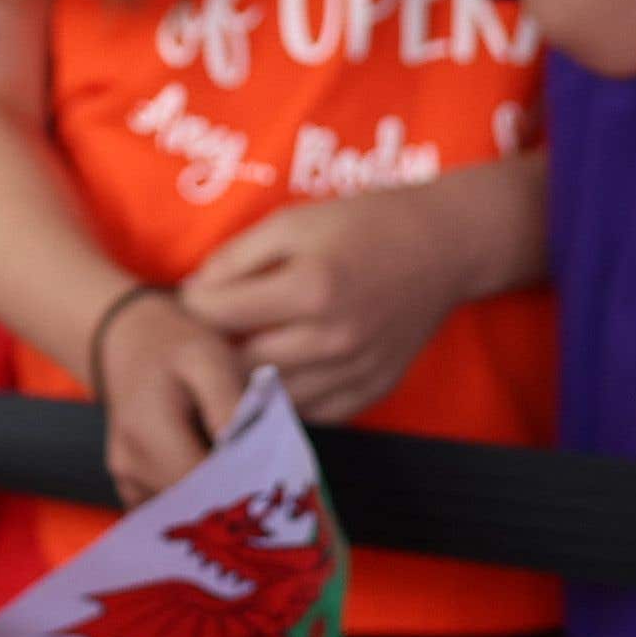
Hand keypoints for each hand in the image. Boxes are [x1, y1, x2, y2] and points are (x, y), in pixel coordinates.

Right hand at [95, 286, 253, 501]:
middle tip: (263, 475)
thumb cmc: (176, 350)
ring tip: (236, 464)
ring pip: (183, 510)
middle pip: (193, 504)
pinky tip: (210, 469)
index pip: (202, 484)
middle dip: (230, 494)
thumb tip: (244, 453)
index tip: (271, 477)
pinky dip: (195, 498)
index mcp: (149, 432)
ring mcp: (125, 480)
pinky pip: (170, 508)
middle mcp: (130, 464)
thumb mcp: (209, 359)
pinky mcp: (129, 488)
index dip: (239, 486)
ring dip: (213, 496)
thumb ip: (227, 404)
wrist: (128, 345)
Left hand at [176, 180, 497, 428]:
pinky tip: (283, 372)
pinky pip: (312, 413)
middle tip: (209, 334)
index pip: (218, 315)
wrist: (442, 248)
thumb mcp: (292, 222)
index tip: (193, 299)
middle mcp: (333, 338)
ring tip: (241, 354)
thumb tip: (192, 297)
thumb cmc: (362, 226)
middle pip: (239, 365)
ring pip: (271, 399)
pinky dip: (289, 398)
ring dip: (248, 381)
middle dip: (215, 349)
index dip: (193, 305)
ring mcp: (355, 371)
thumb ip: (234, 259)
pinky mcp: (371, 391)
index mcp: (309, 288)